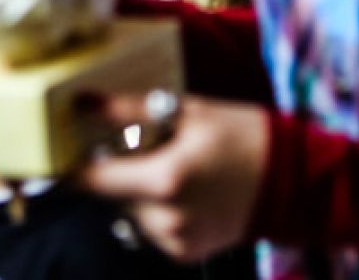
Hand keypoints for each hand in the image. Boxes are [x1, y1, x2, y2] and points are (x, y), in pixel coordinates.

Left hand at [74, 93, 269, 261]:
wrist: (294, 180)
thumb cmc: (245, 134)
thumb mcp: (193, 111)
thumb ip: (133, 110)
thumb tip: (87, 103)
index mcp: (164, 179)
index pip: (93, 180)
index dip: (73, 168)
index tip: (64, 154)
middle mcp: (164, 218)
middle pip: (114, 196)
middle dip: (121, 172)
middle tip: (149, 148)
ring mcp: (174, 241)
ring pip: (133, 213)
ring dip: (141, 191)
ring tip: (178, 168)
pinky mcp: (184, 254)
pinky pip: (154, 229)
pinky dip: (161, 210)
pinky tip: (191, 192)